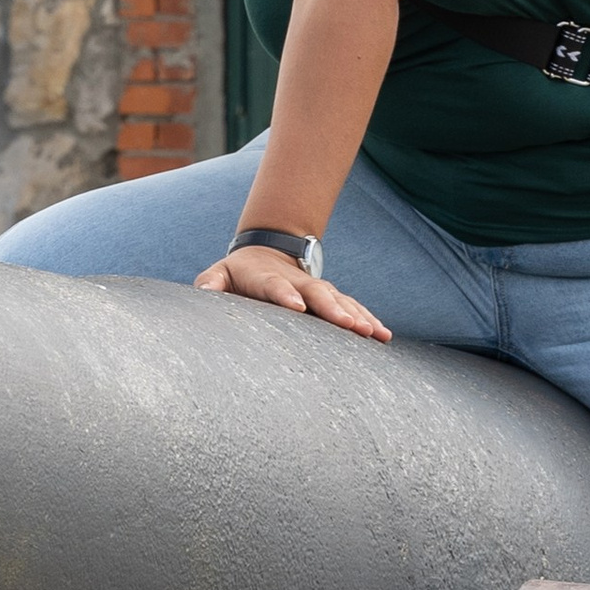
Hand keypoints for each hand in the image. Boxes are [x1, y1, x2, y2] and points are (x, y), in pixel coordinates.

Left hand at [194, 247, 391, 342]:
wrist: (266, 252)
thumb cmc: (238, 274)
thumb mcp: (219, 274)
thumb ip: (211, 283)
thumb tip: (205, 293)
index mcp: (267, 278)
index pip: (275, 285)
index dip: (285, 295)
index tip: (297, 307)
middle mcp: (297, 283)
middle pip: (318, 294)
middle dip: (334, 309)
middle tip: (350, 326)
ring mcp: (317, 290)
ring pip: (340, 301)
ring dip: (357, 316)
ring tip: (373, 334)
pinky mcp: (330, 299)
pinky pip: (352, 308)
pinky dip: (368, 320)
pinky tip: (383, 336)